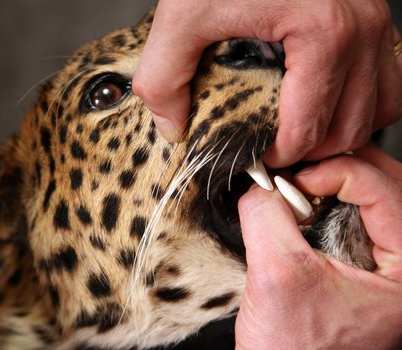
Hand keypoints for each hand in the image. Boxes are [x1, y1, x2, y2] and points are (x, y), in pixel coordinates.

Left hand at [133, 0, 401, 166]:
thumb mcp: (182, 15)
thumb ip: (165, 78)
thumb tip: (172, 126)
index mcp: (322, 33)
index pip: (309, 129)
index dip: (279, 155)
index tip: (255, 156)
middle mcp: (361, 29)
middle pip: (349, 128)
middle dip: (310, 151)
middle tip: (275, 151)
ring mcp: (374, 21)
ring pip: (380, 108)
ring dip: (341, 130)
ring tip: (303, 134)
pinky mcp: (372, 16)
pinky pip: (388, 78)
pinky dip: (363, 101)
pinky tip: (329, 103)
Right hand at [235, 146, 401, 348]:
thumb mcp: (275, 275)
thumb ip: (265, 216)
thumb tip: (259, 182)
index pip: (386, 191)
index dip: (335, 171)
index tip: (292, 179)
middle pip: (391, 185)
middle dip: (345, 165)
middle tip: (304, 164)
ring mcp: (387, 265)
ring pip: (377, 196)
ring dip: (339, 179)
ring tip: (303, 182)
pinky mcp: (364, 265)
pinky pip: (360, 214)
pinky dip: (333, 198)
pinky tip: (305, 203)